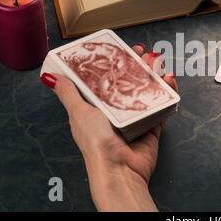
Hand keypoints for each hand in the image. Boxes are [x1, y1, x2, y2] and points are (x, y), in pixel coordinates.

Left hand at [41, 44, 176, 210]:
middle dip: (139, 65)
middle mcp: (118, 111)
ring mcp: (136, 119)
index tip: (124, 50)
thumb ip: (68, 93)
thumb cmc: (96, 143)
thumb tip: (51, 77)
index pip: (108, 78)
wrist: (119, 170)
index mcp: (98, 107)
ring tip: (158, 63)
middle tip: (146, 54)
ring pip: (148, 91)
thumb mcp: (79, 112)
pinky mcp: (152, 126)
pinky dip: (168, 93)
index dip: (117, 62)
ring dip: (155, 75)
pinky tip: (170, 81)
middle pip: (130, 82)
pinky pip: (162, 107)